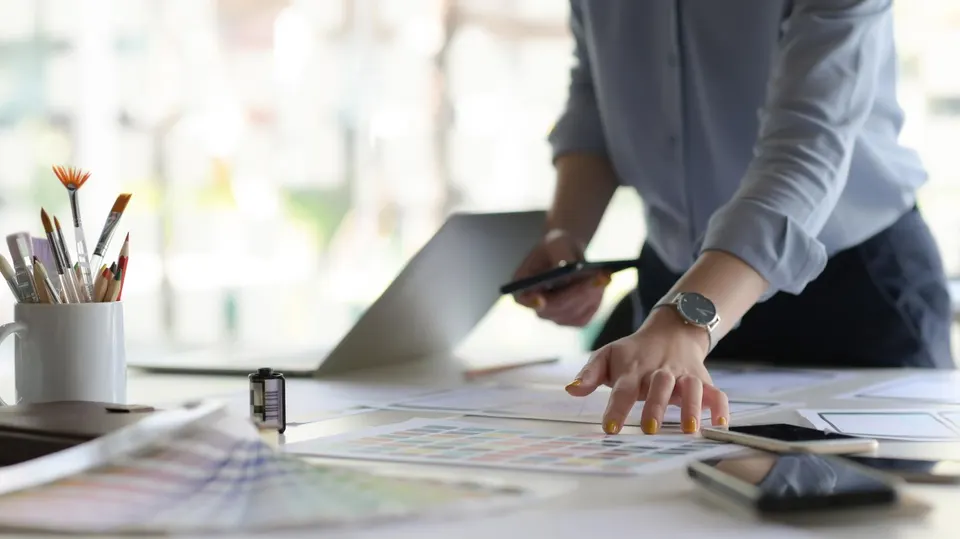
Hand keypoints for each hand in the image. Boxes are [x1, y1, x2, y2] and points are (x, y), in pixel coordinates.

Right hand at [511, 229, 609, 326]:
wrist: (568, 254)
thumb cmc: (556, 246)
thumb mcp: (556, 242)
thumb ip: (560, 255)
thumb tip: (569, 269)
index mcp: (523, 287)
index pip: (523, 298)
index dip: (531, 302)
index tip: (541, 300)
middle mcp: (537, 307)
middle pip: (555, 308)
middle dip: (578, 292)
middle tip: (597, 277)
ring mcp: (555, 316)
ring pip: (574, 313)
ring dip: (591, 294)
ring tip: (604, 276)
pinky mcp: (574, 319)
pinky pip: (587, 314)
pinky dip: (596, 299)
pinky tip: (603, 283)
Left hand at [564, 307, 728, 434]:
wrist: (671, 331)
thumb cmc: (633, 353)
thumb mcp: (607, 355)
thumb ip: (589, 374)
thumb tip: (571, 389)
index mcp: (634, 369)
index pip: (623, 389)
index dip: (617, 408)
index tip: (610, 428)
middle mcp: (660, 372)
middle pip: (659, 386)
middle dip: (655, 406)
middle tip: (650, 428)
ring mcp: (684, 375)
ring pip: (691, 388)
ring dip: (691, 407)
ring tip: (690, 429)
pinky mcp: (703, 380)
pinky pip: (716, 393)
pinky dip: (720, 407)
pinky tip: (720, 425)